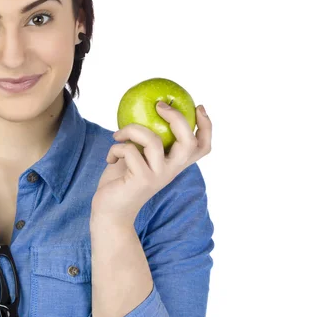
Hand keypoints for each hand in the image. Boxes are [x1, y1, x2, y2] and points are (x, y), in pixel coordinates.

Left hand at [91, 102, 211, 226]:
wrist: (110, 211)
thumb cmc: (122, 180)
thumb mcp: (137, 156)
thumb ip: (144, 140)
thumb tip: (142, 110)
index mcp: (174, 164)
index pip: (202, 147)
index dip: (206, 127)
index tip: (199, 107)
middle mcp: (172, 170)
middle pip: (188, 142)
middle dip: (177, 118)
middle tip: (159, 105)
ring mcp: (158, 176)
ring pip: (152, 140)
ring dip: (130, 130)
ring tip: (117, 135)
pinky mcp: (142, 179)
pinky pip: (129, 150)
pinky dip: (115, 148)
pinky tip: (110, 158)